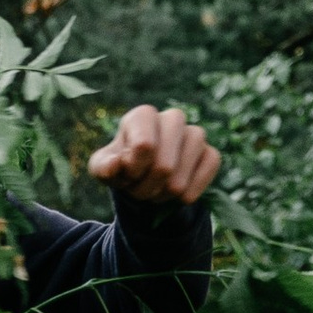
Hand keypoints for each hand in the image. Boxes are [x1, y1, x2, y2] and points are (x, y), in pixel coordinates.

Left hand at [90, 102, 220, 201]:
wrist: (144, 177)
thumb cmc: (121, 167)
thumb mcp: (102, 168)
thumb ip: (103, 167)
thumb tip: (117, 165)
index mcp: (143, 116)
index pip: (144, 146)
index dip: (134, 170)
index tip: (127, 174)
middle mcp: (172, 118)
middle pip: (164, 167)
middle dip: (147, 187)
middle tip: (138, 189)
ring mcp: (194, 134)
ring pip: (182, 176)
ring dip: (165, 194)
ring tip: (155, 192)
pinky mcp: (210, 153)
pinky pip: (206, 174)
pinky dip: (189, 194)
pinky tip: (178, 196)